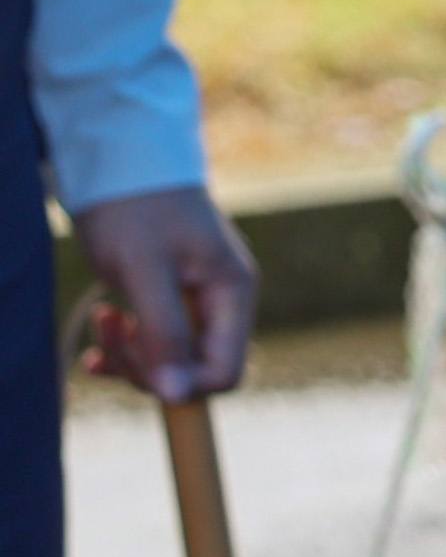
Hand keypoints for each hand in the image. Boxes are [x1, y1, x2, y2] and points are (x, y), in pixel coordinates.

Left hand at [69, 181, 254, 402]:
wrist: (123, 162)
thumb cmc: (135, 209)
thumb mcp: (145, 271)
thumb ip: (165, 332)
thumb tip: (177, 394)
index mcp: (232, 292)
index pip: (223, 370)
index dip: (180, 381)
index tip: (136, 359)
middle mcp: (223, 300)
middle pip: (194, 370)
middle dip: (146, 365)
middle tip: (109, 332)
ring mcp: (198, 300)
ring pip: (171, 360)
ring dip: (130, 355)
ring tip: (101, 320)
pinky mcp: (172, 298)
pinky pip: (155, 343)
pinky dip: (124, 348)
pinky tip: (101, 335)